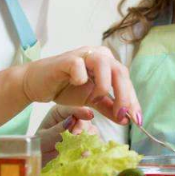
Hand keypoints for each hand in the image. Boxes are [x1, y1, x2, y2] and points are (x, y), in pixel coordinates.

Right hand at [20, 46, 140, 125]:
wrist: (37, 85)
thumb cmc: (65, 88)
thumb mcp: (91, 101)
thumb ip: (109, 108)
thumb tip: (126, 119)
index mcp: (108, 63)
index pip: (126, 80)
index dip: (133, 100)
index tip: (137, 120)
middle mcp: (99, 55)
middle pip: (120, 71)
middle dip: (124, 96)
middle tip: (122, 115)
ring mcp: (83, 55)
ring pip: (104, 64)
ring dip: (103, 86)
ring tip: (95, 98)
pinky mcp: (67, 59)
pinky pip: (79, 66)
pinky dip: (81, 79)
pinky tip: (75, 84)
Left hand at [35, 105, 97, 164]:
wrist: (42, 158)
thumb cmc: (40, 145)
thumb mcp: (46, 136)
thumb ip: (58, 129)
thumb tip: (72, 119)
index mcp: (59, 111)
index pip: (72, 108)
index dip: (81, 111)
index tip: (89, 115)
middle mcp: (71, 117)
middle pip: (84, 117)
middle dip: (82, 127)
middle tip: (76, 136)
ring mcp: (79, 127)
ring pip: (90, 128)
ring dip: (87, 137)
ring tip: (81, 147)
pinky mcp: (84, 137)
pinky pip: (91, 139)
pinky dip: (90, 145)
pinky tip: (85, 152)